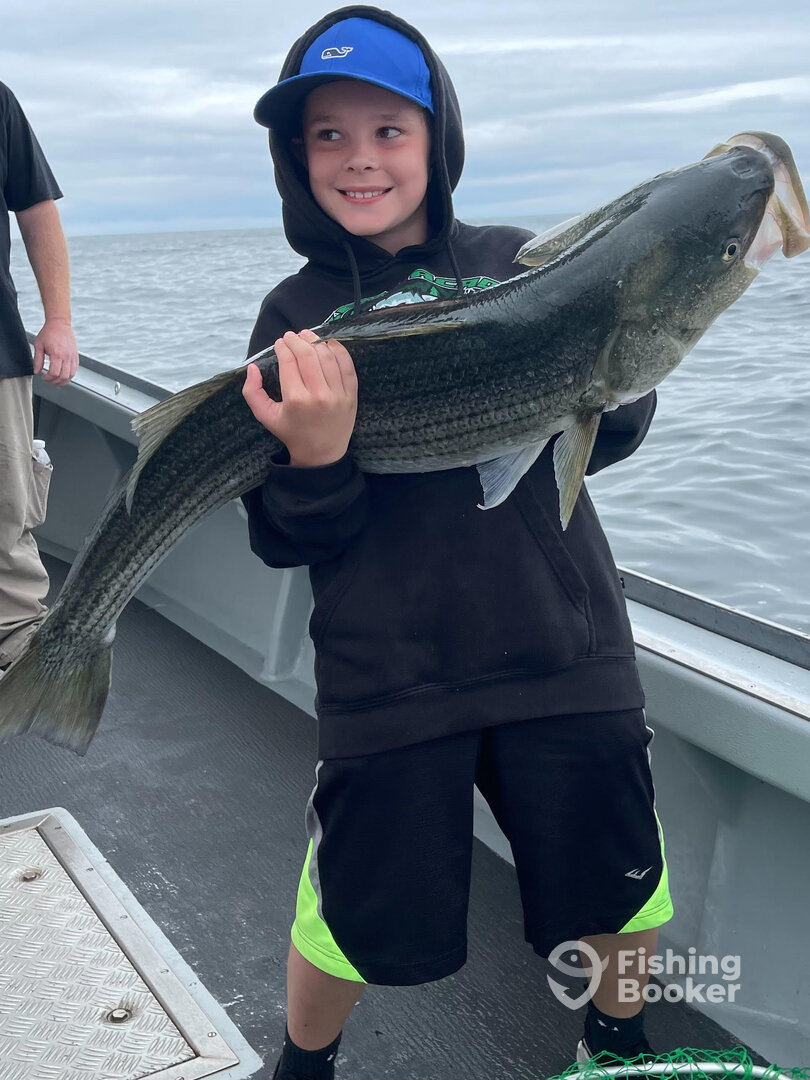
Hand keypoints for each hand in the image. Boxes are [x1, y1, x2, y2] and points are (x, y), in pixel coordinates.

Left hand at [33, 318, 78, 385]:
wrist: (60, 323)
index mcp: (57, 354)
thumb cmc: (49, 332)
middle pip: (63, 376)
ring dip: (63, 381)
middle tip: (49, 380)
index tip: (43, 377)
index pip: (54, 373)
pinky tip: (63, 376)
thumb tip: (36, 371)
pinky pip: (75, 370)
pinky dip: (69, 375)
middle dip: (55, 381)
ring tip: (57, 381)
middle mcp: (66, 356)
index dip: (48, 378)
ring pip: (71, 375)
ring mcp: (72, 356)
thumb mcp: (39, 345)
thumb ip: (37, 360)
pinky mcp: (75, 356)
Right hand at [242, 329, 357, 466]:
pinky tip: (329, 344)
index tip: (279, 343)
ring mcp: (338, 395)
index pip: (289, 362)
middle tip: (291, 336)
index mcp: (296, 399)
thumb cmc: (291, 433)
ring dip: (316, 341)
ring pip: (327, 357)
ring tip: (307, 336)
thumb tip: (252, 367)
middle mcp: (318, 395)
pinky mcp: (352, 395)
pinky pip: (347, 366)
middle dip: (297, 340)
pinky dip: (339, 351)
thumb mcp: (265, 416)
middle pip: (308, 355)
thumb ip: (252, 392)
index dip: (283, 347)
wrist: (321, 454)